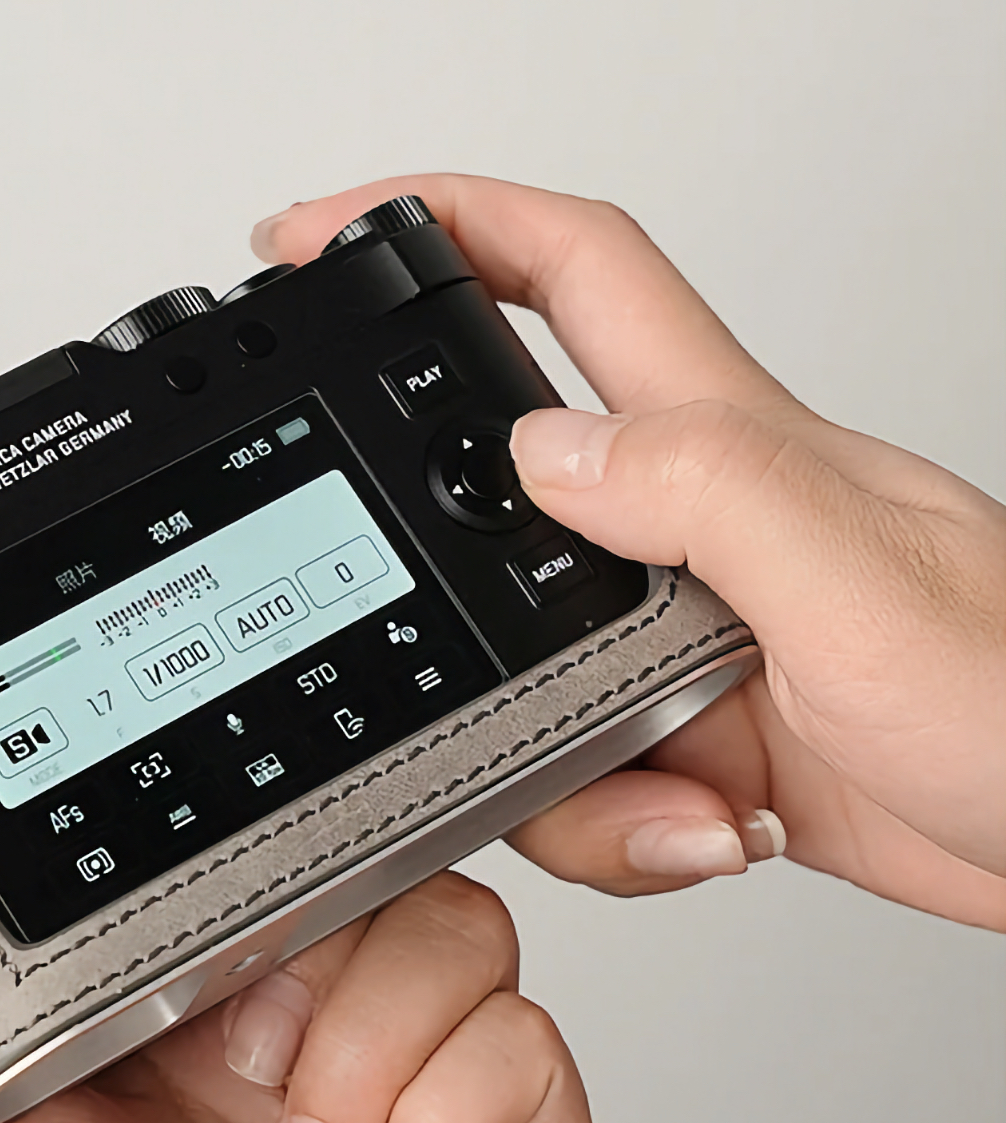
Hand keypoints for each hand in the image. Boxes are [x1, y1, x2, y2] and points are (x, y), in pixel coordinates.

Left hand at [0, 873, 595, 1122]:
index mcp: (191, 1013)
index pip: (245, 849)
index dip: (231, 881)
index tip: (191, 979)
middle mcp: (307, 1034)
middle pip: (361, 861)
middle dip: (299, 975)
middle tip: (246, 1084)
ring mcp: (417, 1085)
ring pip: (454, 927)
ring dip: (364, 1069)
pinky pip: (521, 1038)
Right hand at [253, 177, 1005, 929]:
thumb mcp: (860, 583)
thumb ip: (704, 495)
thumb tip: (546, 450)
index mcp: (727, 451)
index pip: (569, 281)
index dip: (447, 227)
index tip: (328, 235)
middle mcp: (692, 536)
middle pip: (495, 508)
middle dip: (434, 566)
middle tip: (407, 627)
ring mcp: (685, 643)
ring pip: (517, 679)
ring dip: (551, 770)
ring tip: (675, 800)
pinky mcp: (693, 738)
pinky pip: (574, 775)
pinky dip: (612, 828)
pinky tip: (702, 828)